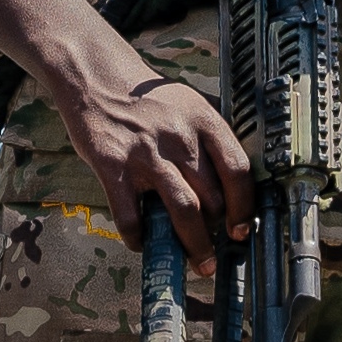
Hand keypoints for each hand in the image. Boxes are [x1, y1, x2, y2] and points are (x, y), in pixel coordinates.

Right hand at [0, 0, 253, 267]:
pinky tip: (142, 243)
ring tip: (198, 263)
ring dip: (194, 244)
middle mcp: (179, 138)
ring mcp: (146, 153)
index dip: (245, 206)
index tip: (242, 229)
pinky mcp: (112, 166)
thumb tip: (228, 191)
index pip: (238, 170)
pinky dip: (138, 237)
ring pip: (182, 210)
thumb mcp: (188, 107)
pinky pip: (130, 215)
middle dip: (218, 233)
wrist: (97, 78)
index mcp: (204, 121)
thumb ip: (207, 143)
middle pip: (212, 197)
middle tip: (218, 253)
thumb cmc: (147, 99)